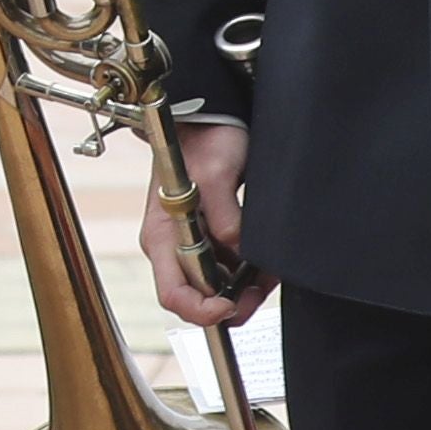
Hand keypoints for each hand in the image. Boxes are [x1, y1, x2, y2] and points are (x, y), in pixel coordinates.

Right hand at [144, 121, 261, 326]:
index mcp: (162, 236)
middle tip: (259, 292)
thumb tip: (238, 250)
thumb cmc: (203, 141)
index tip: (230, 306)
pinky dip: (250, 274)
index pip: (173, 293)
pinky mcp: (212, 239)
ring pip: (217, 287)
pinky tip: (265, 265)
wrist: (212, 120)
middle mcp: (173, 247)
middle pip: (197, 296)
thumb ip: (225, 217)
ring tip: (268, 275)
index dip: (201, 309)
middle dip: (230, 303)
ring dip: (245, 289)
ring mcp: (193, 244)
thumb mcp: (216, 174)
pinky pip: (230, 270)